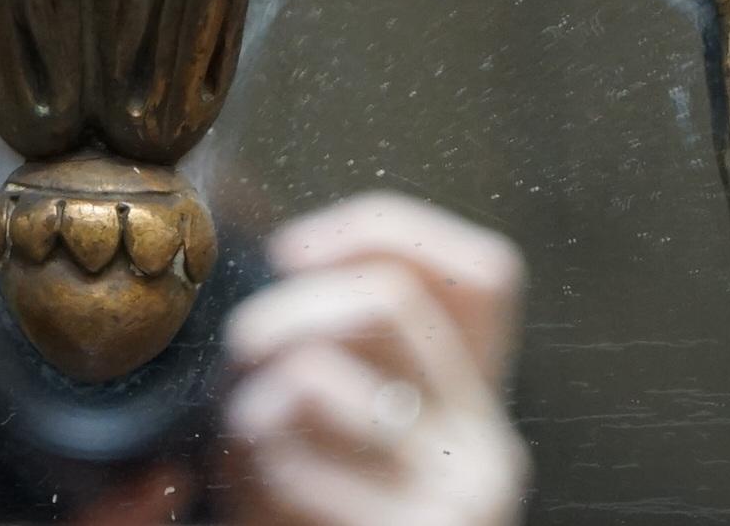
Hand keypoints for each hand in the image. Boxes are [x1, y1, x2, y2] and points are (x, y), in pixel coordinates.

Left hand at [219, 192, 528, 525]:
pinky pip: (291, 461)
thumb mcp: (336, 441)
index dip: (383, 232)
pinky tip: (254, 503)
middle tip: (243, 353)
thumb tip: (295, 257)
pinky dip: (248, 469)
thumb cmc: (320, 525)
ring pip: (319, 373)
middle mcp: (487, 446)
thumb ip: (338, 357)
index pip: (486, 275)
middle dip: (287, 304)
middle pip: (390, 297)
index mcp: (472, 408)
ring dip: (252, 398)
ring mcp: (459, 499)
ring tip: (245, 447)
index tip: (295, 251)